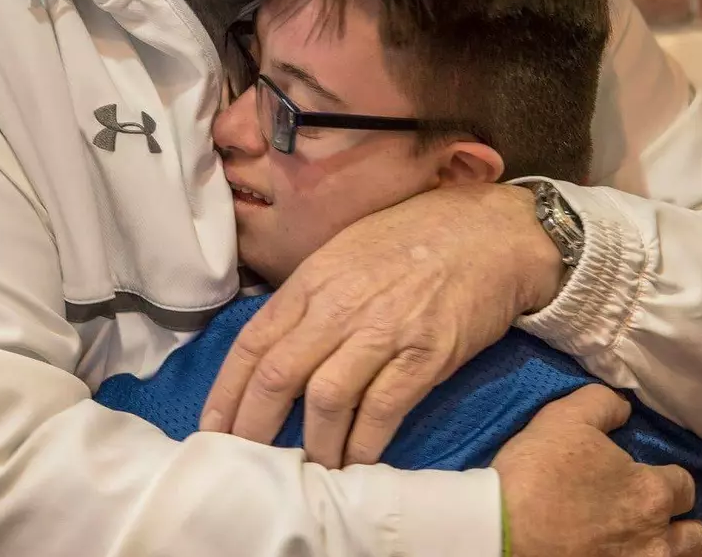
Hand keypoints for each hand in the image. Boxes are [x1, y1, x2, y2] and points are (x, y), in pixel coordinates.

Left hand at [200, 183, 563, 467]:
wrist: (489, 232)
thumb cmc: (417, 236)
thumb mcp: (350, 250)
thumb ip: (314, 295)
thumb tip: (280, 345)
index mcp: (315, 277)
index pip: (252, 341)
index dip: (226, 391)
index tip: (212, 428)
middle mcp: (340, 304)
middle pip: (277, 376)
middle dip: (253, 429)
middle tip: (245, 464)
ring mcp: (383, 330)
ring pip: (325, 400)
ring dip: (313, 445)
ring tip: (310, 469)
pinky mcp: (425, 354)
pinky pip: (381, 411)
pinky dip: (363, 444)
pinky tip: (356, 460)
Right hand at [495, 386, 701, 556]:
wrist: (505, 531)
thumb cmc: (540, 470)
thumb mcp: (567, 417)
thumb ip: (604, 403)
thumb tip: (625, 409)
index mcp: (651, 492)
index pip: (684, 484)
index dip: (667, 477)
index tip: (648, 475)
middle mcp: (657, 540)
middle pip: (696, 537)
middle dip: (683, 524)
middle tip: (656, 516)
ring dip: (672, 552)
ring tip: (647, 544)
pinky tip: (621, 556)